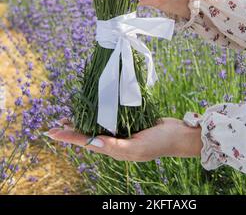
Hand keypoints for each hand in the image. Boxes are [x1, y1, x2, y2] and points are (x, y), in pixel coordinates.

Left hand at [45, 118, 201, 161]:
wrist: (180, 135)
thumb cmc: (160, 142)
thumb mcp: (137, 147)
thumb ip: (115, 146)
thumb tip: (92, 142)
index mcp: (115, 150)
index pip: (87, 142)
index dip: (69, 137)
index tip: (52, 131)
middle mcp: (116, 142)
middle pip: (89, 135)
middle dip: (73, 129)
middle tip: (57, 122)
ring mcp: (123, 133)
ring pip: (98, 126)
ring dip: (84, 121)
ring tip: (70, 116)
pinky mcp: (130, 123)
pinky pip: (111, 118)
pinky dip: (101, 113)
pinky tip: (96, 107)